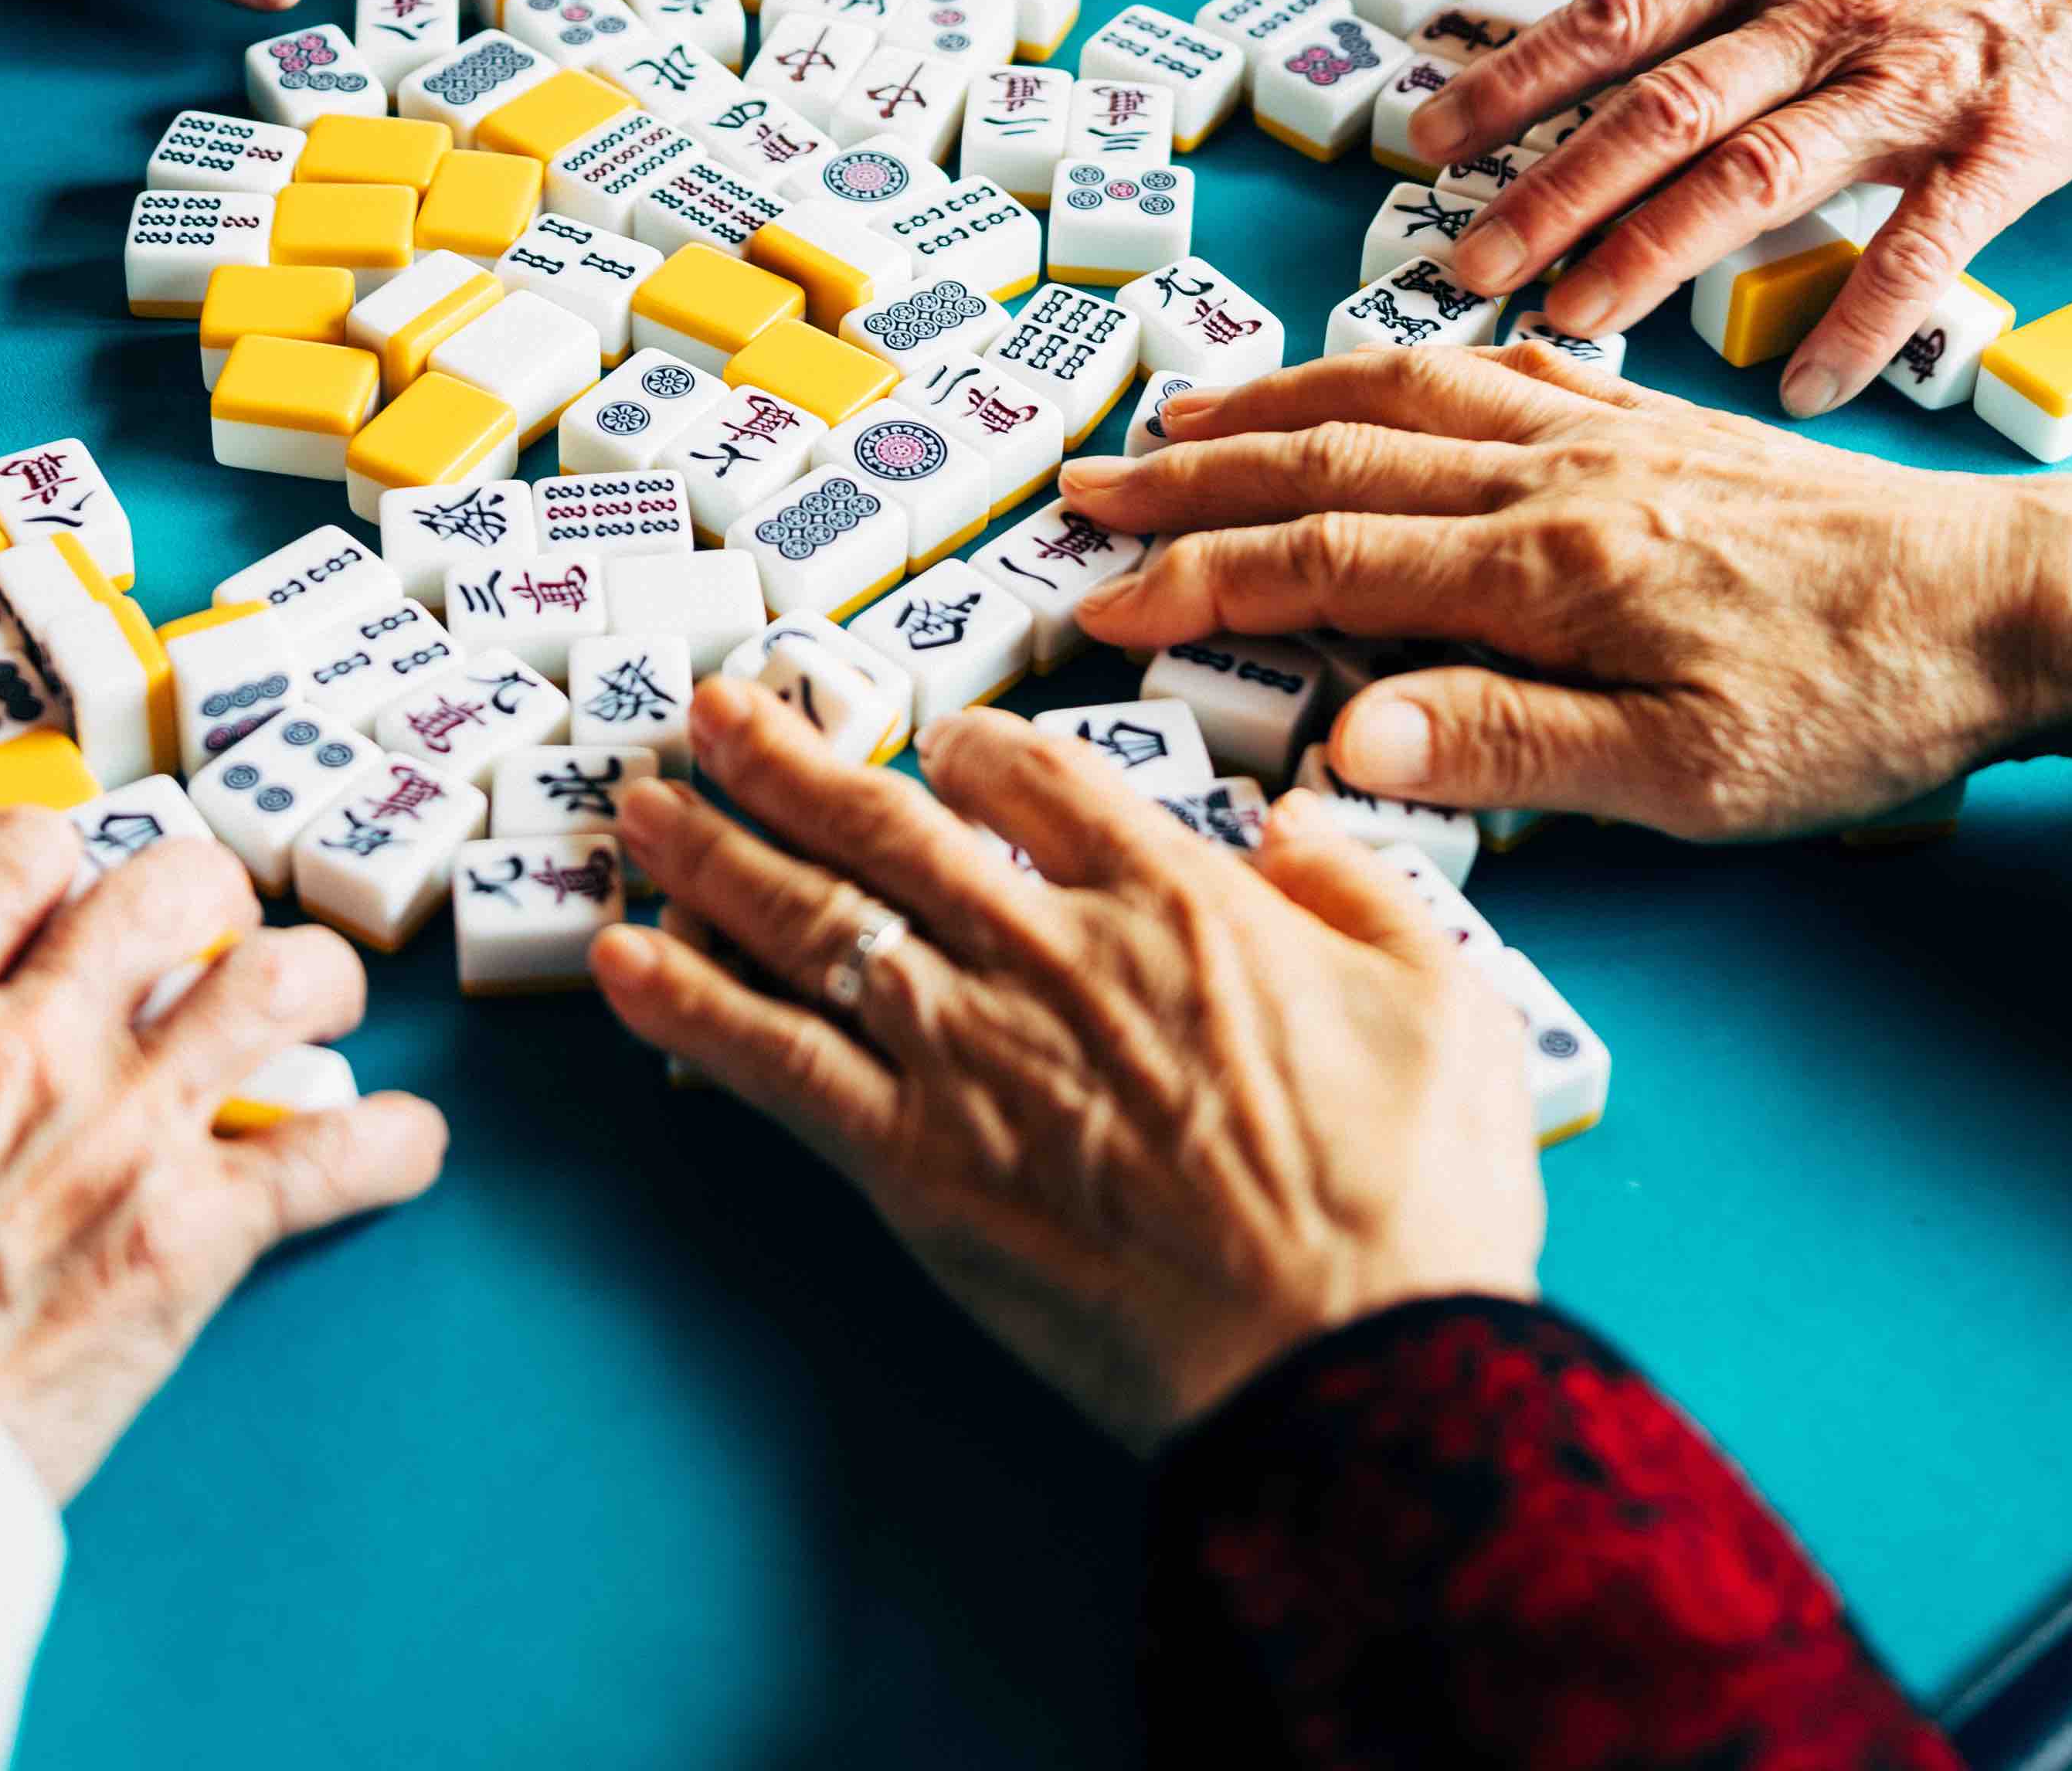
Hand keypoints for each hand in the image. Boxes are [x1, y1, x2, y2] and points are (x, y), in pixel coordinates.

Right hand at [0, 813, 444, 1500]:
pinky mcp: (195, 1234)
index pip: (21, 853)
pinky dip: (390, 1143)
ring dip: (314, 980)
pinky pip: (340, 1154)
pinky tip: (399, 1142)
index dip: (56, 860)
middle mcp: (32, 1040)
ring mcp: (126, 1130)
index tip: (72, 893)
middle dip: (204, 893)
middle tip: (208, 934)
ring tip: (318, 1004)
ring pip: (280, 979)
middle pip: (174, 885)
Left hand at [591, 680, 1541, 1448]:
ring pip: (810, 922)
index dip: (967, 743)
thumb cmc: (1413, 1199)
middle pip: (886, 822)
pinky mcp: (922, 1166)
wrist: (1352, 1361)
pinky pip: (775, 1064)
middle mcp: (1053, 952)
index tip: (932, 737)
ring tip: (639, 806)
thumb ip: (1360, 889)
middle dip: (784, 758)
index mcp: (1176, 899)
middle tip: (707, 710)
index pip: (1035, 775)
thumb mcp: (1447, 1002)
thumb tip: (1300, 825)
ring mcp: (974, 1056)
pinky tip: (624, 964)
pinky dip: (690, 1006)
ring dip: (711, 855)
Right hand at [1059, 348, 2071, 827]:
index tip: (1096, 601)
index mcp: (1545, 570)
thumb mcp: (1691, 776)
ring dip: (1278, 403)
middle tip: (1085, 484)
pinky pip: (1506, 371)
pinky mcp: (1660, 427)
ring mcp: (1607, 437)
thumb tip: (1345, 743)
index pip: (1320, 565)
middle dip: (1193, 474)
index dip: (1196, 582)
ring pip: (1402, 394)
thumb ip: (1509, 750)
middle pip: (1331, 459)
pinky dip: (1418, 368)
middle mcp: (1556, 478)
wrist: (2021, 602)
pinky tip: (1398, 375)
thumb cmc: (1866, 707)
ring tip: (1191, 413)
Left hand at [1414, 0, 2071, 409]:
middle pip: (1661, 104)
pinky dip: (1863, 316)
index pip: (1614, 14)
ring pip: (1763, 171)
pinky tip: (1799, 386)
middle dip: (1549, 188)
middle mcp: (1831, 6)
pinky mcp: (2014, 141)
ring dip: (1656, 254)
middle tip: (1459, 264)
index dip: (1511, 75)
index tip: (1422, 135)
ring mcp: (1920, 76)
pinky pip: (1925, 243)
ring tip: (1570, 327)